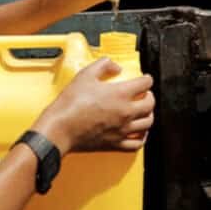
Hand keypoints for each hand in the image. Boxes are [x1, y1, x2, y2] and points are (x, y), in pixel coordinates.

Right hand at [33, 58, 154, 153]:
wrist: (60, 128)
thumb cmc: (71, 104)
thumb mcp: (85, 75)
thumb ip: (103, 65)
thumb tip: (115, 66)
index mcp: (120, 94)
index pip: (145, 84)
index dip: (147, 79)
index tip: (145, 78)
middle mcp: (125, 113)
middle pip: (150, 104)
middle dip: (150, 96)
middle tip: (145, 93)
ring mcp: (122, 130)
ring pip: (147, 123)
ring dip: (149, 115)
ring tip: (144, 111)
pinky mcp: (116, 144)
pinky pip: (137, 143)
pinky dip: (142, 137)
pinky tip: (140, 132)